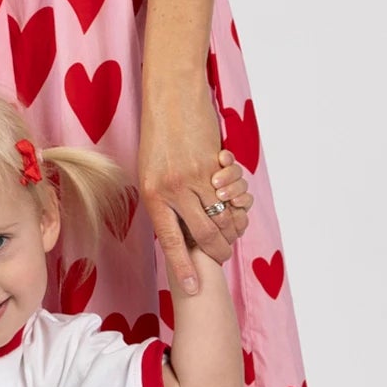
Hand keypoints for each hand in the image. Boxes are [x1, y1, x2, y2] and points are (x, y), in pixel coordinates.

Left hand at [140, 97, 251, 294]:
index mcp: (152, 196)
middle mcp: (173, 190)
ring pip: (222, 216)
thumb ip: (164, 201)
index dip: (183, 267)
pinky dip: (237, 203)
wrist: (171, 97)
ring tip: (232, 234)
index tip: (192, 288)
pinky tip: (235, 203)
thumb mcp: (150, 173)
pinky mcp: (214, 165)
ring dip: (231, 230)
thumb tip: (178, 227)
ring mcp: (196, 177)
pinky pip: (232, 194)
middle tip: (223, 257)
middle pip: (203, 234)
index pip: (170, 240)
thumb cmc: (158, 136)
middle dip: (217, 251)